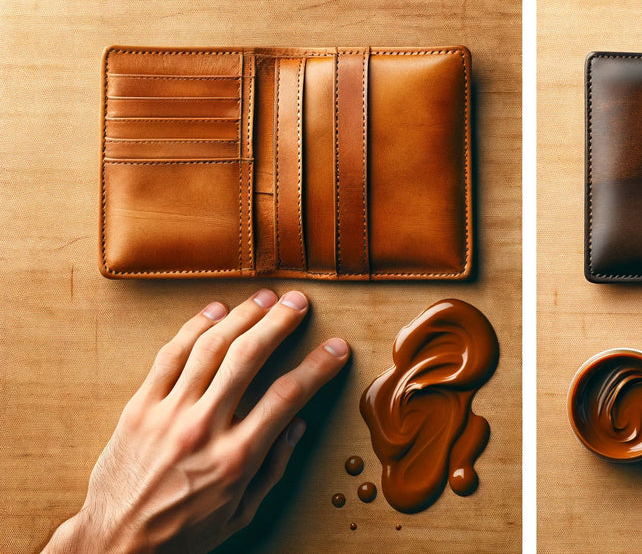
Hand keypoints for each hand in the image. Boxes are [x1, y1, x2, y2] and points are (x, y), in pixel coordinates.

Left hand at [42, 289, 349, 553]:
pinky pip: (169, 357)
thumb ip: (273, 467)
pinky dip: (193, 328)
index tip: (336, 349)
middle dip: (279, 323)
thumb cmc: (183, 532)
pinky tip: (214, 312)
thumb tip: (297, 425)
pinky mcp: (139, 408)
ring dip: (241, 316)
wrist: (117, 542)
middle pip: (249, 358)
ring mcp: (168, 414)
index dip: (318, 366)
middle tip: (298, 302)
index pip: (288, 396)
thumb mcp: (241, 512)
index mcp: (237, 457)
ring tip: (263, 298)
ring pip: (210, 348)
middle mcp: (204, 428)